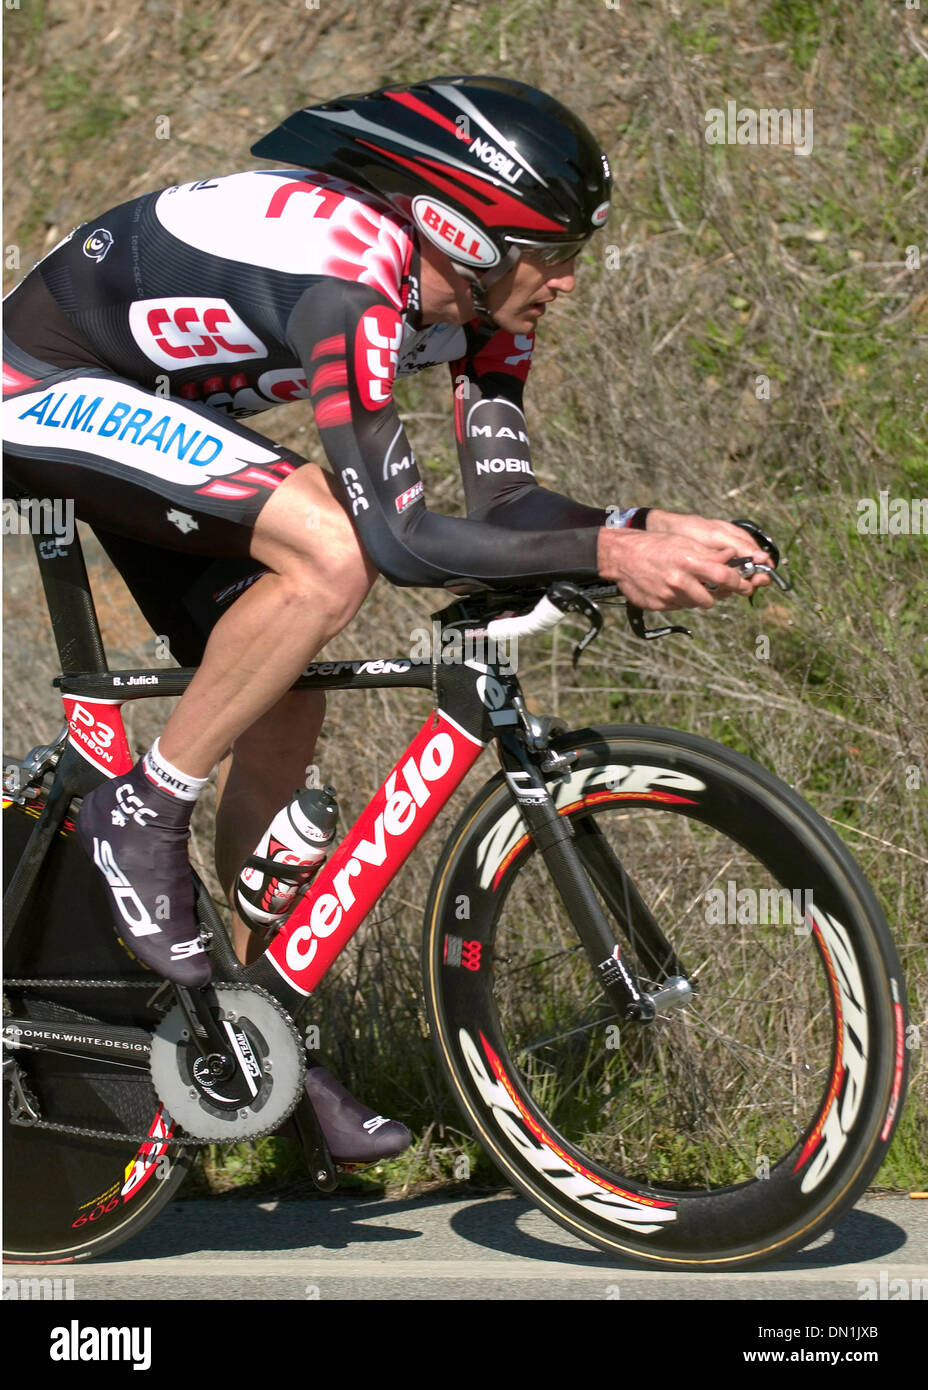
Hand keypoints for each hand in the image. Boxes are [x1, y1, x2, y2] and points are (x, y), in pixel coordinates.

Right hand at [596, 513, 771, 611]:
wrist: (621, 556)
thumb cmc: (655, 545)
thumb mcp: (684, 542)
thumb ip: (709, 553)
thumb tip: (732, 556)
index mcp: (689, 562)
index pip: (724, 576)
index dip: (739, 583)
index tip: (745, 585)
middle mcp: (679, 581)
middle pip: (711, 599)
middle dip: (715, 594)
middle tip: (714, 586)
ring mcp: (668, 596)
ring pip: (695, 604)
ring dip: (696, 596)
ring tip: (687, 583)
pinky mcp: (658, 606)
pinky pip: (678, 607)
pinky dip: (679, 599)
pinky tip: (670, 586)